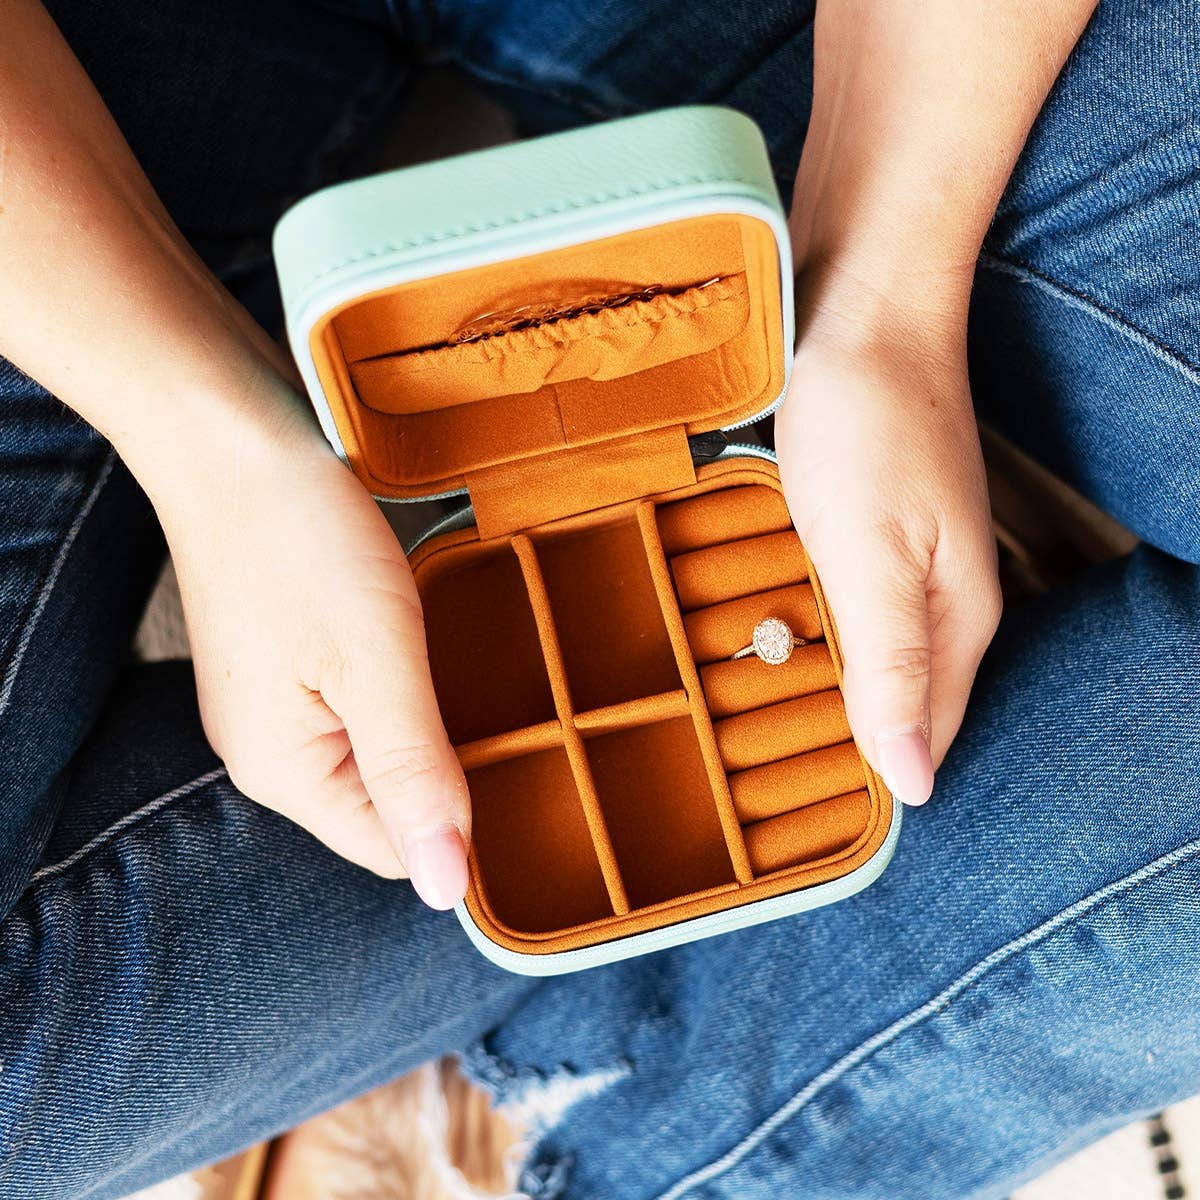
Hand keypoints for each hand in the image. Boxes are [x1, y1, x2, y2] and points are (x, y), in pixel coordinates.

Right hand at [150, 402, 469, 907]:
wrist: (228, 437)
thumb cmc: (298, 539)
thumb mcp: (376, 661)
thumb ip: (412, 773)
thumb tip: (442, 889)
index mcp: (284, 773)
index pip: (392, 850)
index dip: (460, 826)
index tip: (521, 774)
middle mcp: (270, 755)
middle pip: (383, 806)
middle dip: (445, 773)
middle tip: (506, 713)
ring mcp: (273, 707)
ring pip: (375, 756)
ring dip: (426, 729)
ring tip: (471, 677)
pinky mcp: (286, 664)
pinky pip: (357, 710)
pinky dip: (400, 692)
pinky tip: (427, 654)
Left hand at [775, 306, 1000, 804]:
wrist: (863, 310)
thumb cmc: (868, 425)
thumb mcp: (873, 556)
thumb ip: (892, 666)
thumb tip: (913, 780)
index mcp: (957, 615)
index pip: (931, 730)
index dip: (887, 779)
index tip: (828, 828)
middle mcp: (945, 594)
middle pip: (912, 699)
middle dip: (864, 746)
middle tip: (791, 792)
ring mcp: (914, 556)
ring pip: (885, 655)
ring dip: (844, 695)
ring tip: (782, 735)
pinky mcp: (879, 525)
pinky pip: (859, 607)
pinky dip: (828, 636)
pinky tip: (792, 643)